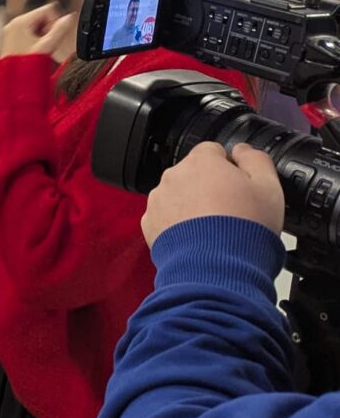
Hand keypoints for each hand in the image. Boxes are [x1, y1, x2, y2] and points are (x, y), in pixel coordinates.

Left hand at [0, 4, 76, 62]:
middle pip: (41, 17)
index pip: (47, 10)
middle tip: (47, 44)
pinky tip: (34, 50)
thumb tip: (69, 18)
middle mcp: (14, 23)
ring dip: (42, 35)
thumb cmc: (25, 65)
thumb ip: (60, 30)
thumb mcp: (47, 46)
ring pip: (35, 25)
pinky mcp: (10, 39)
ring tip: (41, 49)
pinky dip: (34, 39)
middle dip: (48, 29)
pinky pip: (27, 32)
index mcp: (21, 21)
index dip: (55, 21)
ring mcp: (11, 31)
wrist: (12, 80)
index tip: (55, 35)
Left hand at [142, 142, 283, 246]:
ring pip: (178, 195)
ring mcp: (159, 199)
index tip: (239, 186)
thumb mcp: (268, 187)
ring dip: (192, 205)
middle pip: (194, 173)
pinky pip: (166, 217)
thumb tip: (243, 150)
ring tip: (214, 228)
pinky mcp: (150, 223)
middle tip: (230, 211)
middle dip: (209, 187)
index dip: (229, 168)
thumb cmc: (244, 229)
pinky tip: (197, 238)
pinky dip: (178, 225)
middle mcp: (175, 176)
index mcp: (202, 162)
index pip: (213, 151)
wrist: (217, 268)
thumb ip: (256, 160)